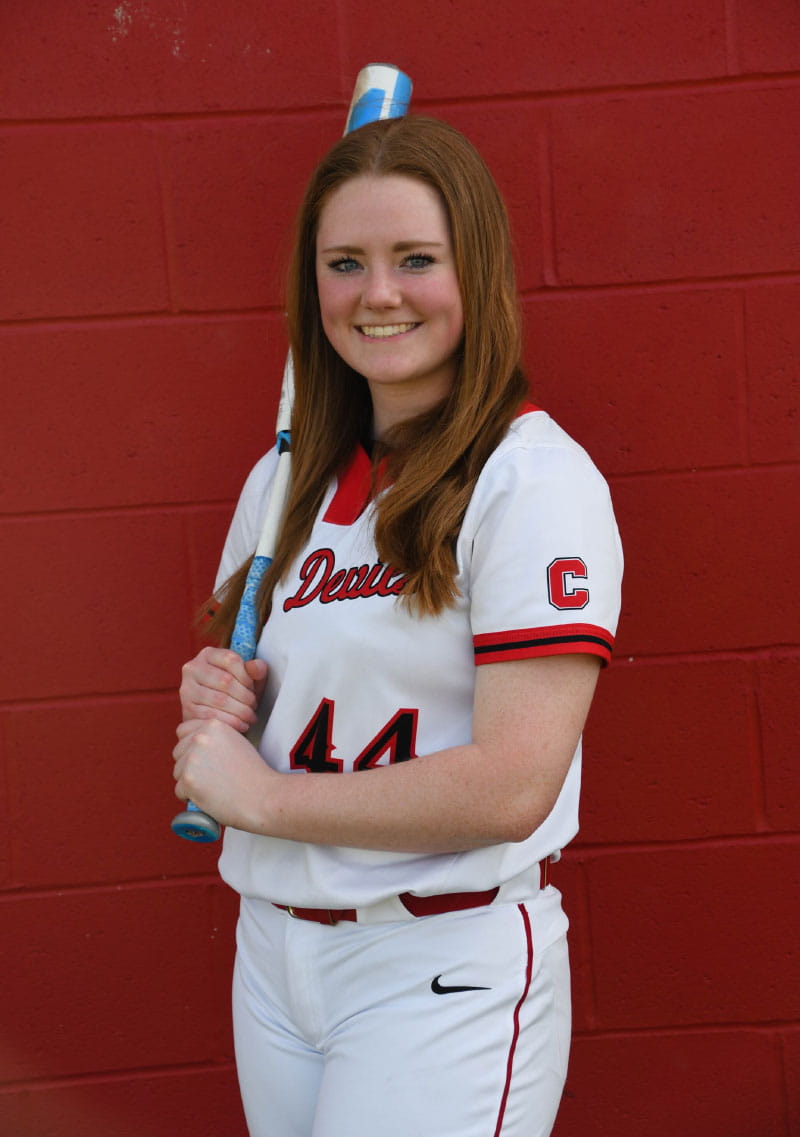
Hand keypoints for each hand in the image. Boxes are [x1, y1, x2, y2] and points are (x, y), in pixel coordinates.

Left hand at [173, 717, 274, 832]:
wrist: (263, 796)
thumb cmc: (253, 774)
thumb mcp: (237, 742)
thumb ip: (216, 739)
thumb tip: (196, 746)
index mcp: (213, 726)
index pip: (184, 730)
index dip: (191, 746)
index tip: (202, 758)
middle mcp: (200, 738)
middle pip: (178, 752)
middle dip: (189, 764)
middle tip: (210, 776)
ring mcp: (192, 758)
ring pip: (177, 771)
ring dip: (190, 781)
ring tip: (213, 786)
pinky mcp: (188, 780)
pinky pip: (179, 790)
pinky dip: (191, 797)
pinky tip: (209, 796)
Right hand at [179, 646, 267, 731]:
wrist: (213, 716)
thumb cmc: (233, 693)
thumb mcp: (246, 679)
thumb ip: (254, 670)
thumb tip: (257, 666)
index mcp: (208, 654)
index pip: (231, 659)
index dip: (247, 676)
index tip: (253, 688)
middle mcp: (193, 668)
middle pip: (226, 680)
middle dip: (245, 696)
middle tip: (254, 705)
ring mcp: (187, 689)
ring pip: (220, 699)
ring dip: (241, 710)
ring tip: (250, 716)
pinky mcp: (187, 709)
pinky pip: (212, 716)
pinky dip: (232, 722)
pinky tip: (241, 724)